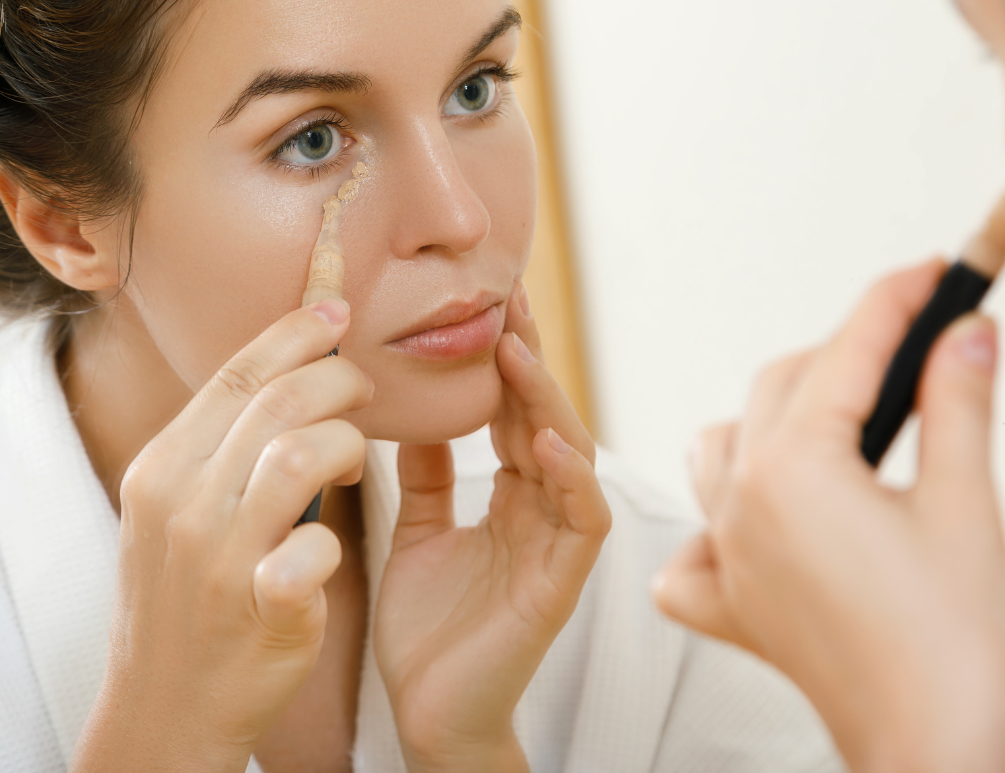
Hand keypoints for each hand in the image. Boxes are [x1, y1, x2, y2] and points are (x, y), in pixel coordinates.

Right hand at [73, 300, 372, 772]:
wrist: (166, 705)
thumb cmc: (189, 595)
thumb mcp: (179, 510)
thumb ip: (223, 446)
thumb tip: (289, 373)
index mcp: (163, 468)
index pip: (236, 373)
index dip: (295, 332)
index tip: (337, 310)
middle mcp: (182, 503)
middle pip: (278, 400)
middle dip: (339, 380)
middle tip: (364, 391)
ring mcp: (217, 557)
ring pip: (300, 453)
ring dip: (347, 446)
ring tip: (356, 462)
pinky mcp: (258, 608)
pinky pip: (315, 545)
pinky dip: (334, 540)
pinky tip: (329, 548)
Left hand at [375, 283, 610, 772]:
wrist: (428, 713)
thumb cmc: (428, 629)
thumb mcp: (418, 532)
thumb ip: (427, 474)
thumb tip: (419, 409)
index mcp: (512, 498)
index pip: (517, 414)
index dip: (507, 361)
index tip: (490, 303)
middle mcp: (542, 511)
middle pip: (547, 419)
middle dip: (530, 359)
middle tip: (509, 298)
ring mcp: (557, 545)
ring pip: (572, 455)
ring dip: (547, 403)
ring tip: (517, 352)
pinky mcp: (561, 582)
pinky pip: (580, 519)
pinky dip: (570, 477)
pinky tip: (547, 441)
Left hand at [654, 262, 1004, 772]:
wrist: (930, 750)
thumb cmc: (950, 644)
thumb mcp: (964, 504)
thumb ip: (956, 404)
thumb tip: (965, 334)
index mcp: (793, 471)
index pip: (846, 355)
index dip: (894, 303)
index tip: (930, 274)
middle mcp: (741, 504)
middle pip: (781, 388)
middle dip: (847, 354)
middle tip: (914, 341)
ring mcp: (727, 555)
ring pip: (720, 447)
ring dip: (770, 418)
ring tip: (833, 418)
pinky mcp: (732, 604)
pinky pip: (693, 543)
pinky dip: (714, 517)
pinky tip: (751, 520)